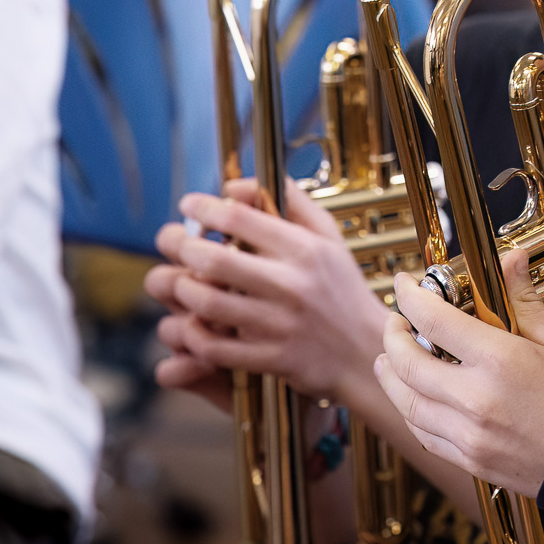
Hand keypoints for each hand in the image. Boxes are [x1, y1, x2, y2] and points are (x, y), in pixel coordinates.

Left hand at [145, 178, 390, 407]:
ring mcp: (280, 324)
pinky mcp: (270, 358)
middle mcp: (292, 285)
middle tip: (178, 245)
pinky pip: (213, 347)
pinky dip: (193, 333)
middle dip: (183, 248)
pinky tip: (195, 322)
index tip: (189, 205)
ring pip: (206, 302)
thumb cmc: (342, 289)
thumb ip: (290, 201)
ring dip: (183, 290)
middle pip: (213, 259)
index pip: (239, 218)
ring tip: (184, 282)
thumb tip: (235, 186)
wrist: (365, 350)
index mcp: (306, 250)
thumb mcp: (329, 237)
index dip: (203, 208)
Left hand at [377, 245, 543, 495]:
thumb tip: (512, 258)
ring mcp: (469, 433)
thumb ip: (523, 300)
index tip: (406, 283)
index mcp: (501, 360)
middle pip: (406, 362)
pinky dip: (410, 410)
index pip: (433, 319)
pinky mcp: (470, 459)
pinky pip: (423, 434)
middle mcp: (476, 398)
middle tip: (397, 319)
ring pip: (406, 402)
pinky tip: (413, 397)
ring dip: (391, 374)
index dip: (411, 296)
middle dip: (392, 334)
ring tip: (390, 357)